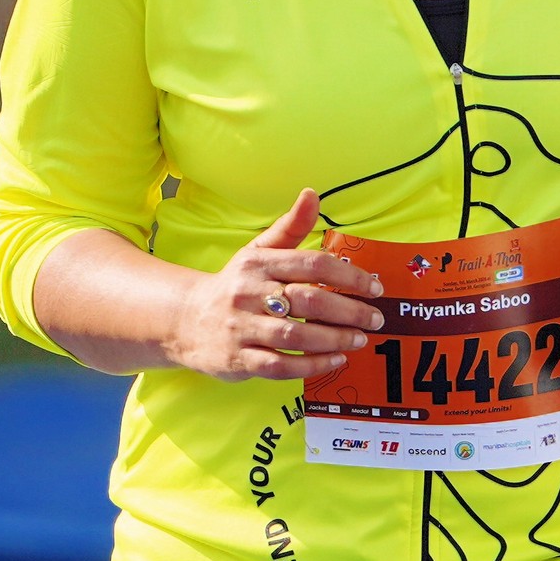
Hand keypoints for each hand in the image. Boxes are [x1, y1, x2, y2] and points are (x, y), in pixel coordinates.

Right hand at [172, 190, 384, 381]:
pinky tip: (335, 360)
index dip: (349, 276)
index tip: (374, 287)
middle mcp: (249, 294)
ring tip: (359, 339)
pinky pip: (281, 366)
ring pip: (296, 336)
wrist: (185, 320)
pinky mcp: (239, 359)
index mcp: (258, 264)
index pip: (312, 265)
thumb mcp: (258, 250)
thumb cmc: (234, 285)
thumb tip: (313, 194)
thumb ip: (290, 227)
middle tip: (374, 319)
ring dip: (335, 339)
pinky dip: (312, 366)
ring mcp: (242, 328)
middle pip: (309, 302)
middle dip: (349, 311)